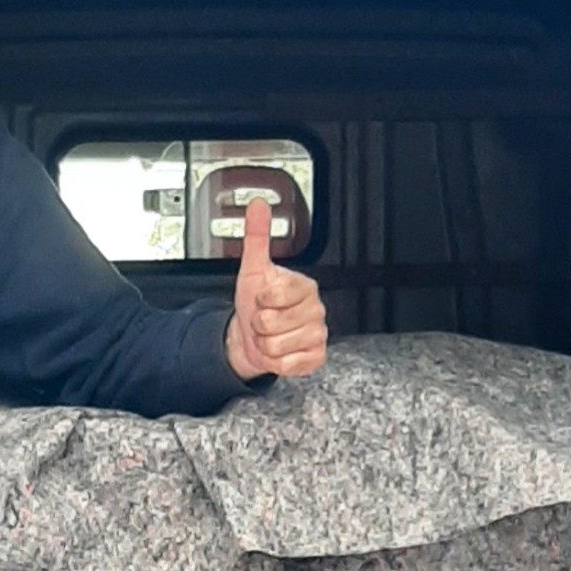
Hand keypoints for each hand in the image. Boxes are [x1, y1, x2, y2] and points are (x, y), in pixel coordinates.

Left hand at [225, 199, 328, 380]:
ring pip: (276, 346)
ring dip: (264, 344)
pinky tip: (280, 351)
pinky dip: (276, 361)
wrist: (254, 335)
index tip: (261, 298)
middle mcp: (316, 309)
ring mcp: (318, 334)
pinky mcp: (316, 357)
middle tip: (263, 320)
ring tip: (269, 334)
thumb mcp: (252, 269)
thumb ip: (256, 236)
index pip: (274, 295)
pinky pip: (289, 365)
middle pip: (271, 323)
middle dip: (258, 324)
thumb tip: (258, 205)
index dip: (259, 300)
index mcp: (304, 286)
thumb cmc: (256, 303)